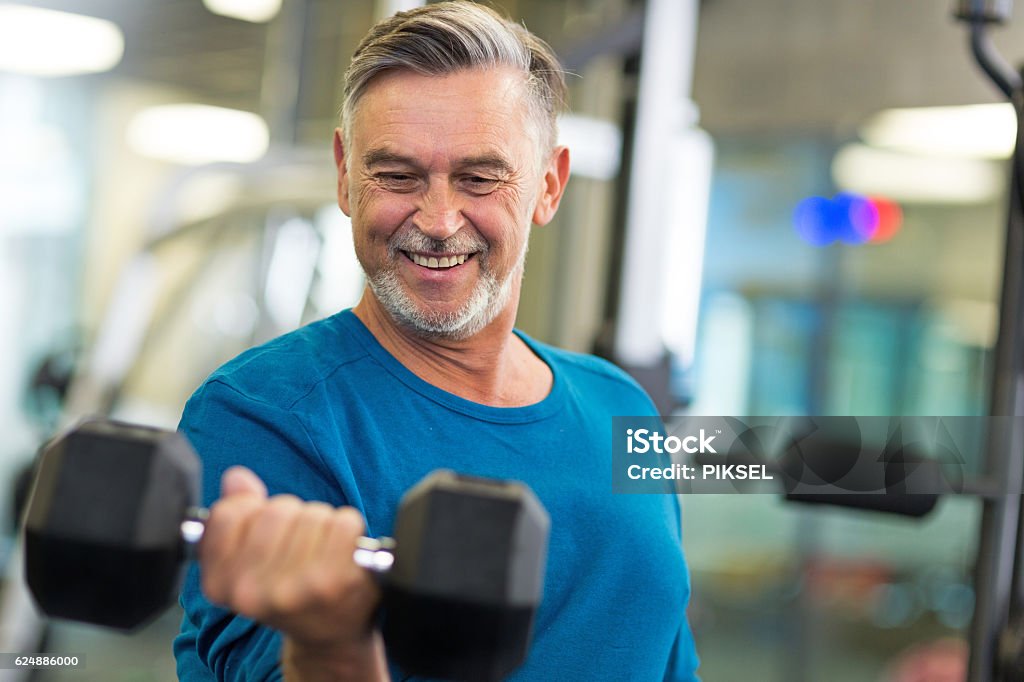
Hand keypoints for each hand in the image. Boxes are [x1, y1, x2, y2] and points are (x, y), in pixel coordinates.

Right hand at [199, 467, 387, 678]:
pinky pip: (343, 521)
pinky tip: (344, 551)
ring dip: (322, 524)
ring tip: (322, 552)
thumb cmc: (291, 592)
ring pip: (311, 514)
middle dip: (292, 517)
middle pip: (274, 510)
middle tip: (301, 546)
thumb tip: (236, 478)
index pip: (226, 515)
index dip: (252, 510)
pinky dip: (349, 528)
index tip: (264, 530)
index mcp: (222, 585)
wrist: (331, 635)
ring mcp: (294, 587)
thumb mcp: (251, 563)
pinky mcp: (334, 580)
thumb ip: (238, 517)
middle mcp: (252, 591)